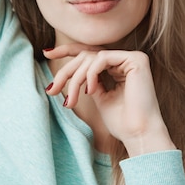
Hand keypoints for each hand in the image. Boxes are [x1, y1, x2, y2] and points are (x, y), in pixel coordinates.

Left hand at [44, 44, 175, 155]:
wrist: (138, 134)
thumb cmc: (122, 122)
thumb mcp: (99, 97)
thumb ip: (89, 82)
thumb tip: (70, 74)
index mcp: (119, 67)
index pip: (90, 53)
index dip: (67, 51)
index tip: (47, 54)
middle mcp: (126, 59)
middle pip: (86, 55)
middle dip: (65, 72)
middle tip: (52, 89)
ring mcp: (132, 57)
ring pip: (91, 57)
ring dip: (76, 78)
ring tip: (71, 101)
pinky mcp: (136, 59)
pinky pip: (102, 58)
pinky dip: (91, 74)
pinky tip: (90, 91)